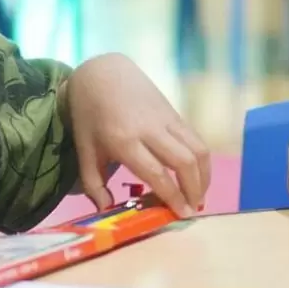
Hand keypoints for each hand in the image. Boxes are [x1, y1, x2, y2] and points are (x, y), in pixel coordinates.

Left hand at [66, 54, 210, 218]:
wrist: (103, 73)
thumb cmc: (90, 115)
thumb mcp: (84, 150)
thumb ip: (94, 183)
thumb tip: (106, 210)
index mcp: (124, 141)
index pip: (156, 173)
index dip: (173, 196)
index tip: (182, 214)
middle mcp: (150, 129)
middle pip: (185, 162)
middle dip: (194, 189)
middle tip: (193, 209)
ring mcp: (166, 119)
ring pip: (198, 149)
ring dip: (204, 176)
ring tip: (199, 195)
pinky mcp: (175, 113)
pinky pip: (196, 139)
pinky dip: (202, 161)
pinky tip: (197, 175)